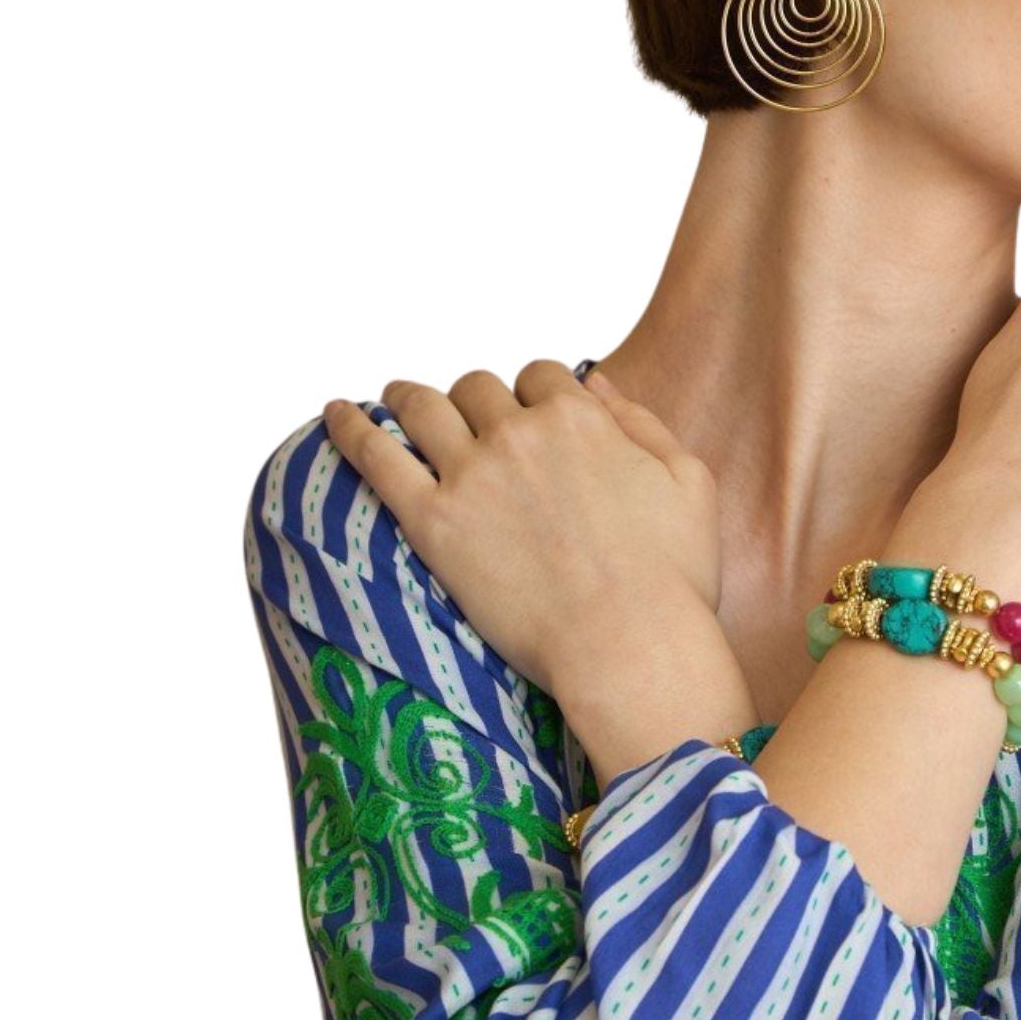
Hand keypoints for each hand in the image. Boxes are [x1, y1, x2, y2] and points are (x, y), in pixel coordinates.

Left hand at [320, 359, 722, 689]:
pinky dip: (350, 429)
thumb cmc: (673, 575)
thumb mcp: (688, 479)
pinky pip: (376, 458)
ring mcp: (471, 475)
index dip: (533, 394)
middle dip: (474, 401)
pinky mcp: (434, 524)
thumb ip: (641, 421)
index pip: (540, 376)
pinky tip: (332, 414)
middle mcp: (519, 433)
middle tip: (467, 423)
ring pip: (423, 408)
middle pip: (478, 389)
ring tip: (394, 399)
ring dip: (407, 397)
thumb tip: (597, 383)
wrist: (630, 644)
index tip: (529, 417)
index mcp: (579, 417)